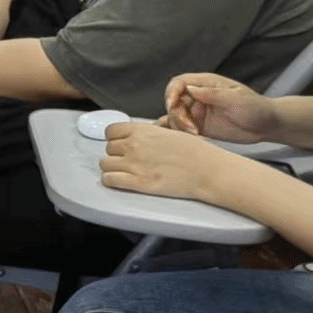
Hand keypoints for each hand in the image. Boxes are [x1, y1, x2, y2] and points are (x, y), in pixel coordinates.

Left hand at [100, 121, 240, 204]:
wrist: (208, 170)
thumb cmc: (195, 152)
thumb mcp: (169, 132)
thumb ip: (149, 134)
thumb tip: (139, 137)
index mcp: (141, 130)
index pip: (110, 131)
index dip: (114, 139)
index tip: (121, 145)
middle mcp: (133, 145)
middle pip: (108, 149)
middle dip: (117, 155)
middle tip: (129, 160)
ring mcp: (134, 164)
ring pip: (105, 164)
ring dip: (113, 168)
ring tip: (124, 172)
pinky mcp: (138, 182)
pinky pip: (110, 180)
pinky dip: (112, 181)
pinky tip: (121, 181)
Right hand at [162, 73, 277, 143]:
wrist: (268, 126)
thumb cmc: (256, 107)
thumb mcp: (236, 98)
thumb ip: (212, 94)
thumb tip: (189, 88)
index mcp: (206, 84)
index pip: (179, 83)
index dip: (172, 93)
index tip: (173, 105)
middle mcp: (198, 96)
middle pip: (174, 101)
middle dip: (178, 115)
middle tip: (192, 128)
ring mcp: (198, 112)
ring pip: (175, 116)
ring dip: (179, 126)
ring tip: (196, 135)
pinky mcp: (199, 127)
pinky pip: (181, 129)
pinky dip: (178, 133)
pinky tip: (183, 138)